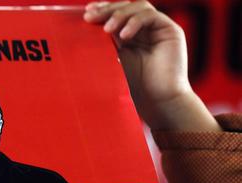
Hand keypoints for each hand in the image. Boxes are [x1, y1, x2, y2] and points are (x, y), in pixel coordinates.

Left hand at [84, 1, 219, 131]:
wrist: (156, 101)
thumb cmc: (133, 87)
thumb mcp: (112, 60)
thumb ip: (104, 43)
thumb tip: (83, 28)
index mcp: (130, 35)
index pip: (117, 13)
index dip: (103, 8)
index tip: (86, 12)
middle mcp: (145, 29)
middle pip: (127, 6)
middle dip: (107, 9)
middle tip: (90, 17)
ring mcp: (158, 29)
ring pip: (139, 7)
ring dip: (120, 15)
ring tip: (106, 29)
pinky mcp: (171, 31)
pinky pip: (151, 16)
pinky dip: (135, 22)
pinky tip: (123, 36)